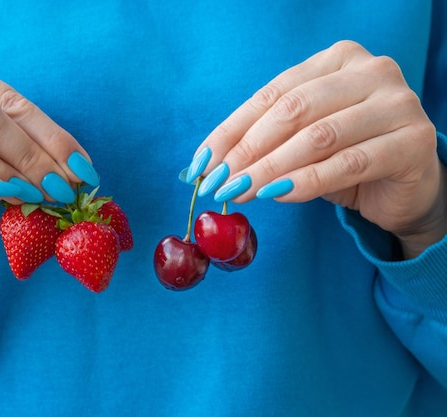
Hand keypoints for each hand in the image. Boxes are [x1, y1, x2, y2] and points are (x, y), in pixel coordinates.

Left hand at [190, 41, 446, 258]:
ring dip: (270, 169)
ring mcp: (397, 104)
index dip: (231, 130)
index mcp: (338, 60)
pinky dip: (306, 182)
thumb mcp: (301, 141)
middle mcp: (371, 71)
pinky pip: (348, 164)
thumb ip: (264, 141)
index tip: (201, 164)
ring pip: (318, 137)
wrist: (407, 185)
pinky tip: (277, 195)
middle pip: (293, 110)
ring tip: (240, 192)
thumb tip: (207, 165)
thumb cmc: (347, 157)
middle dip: (248, 150)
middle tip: (218, 182)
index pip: (272, 94)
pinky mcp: (413, 142)